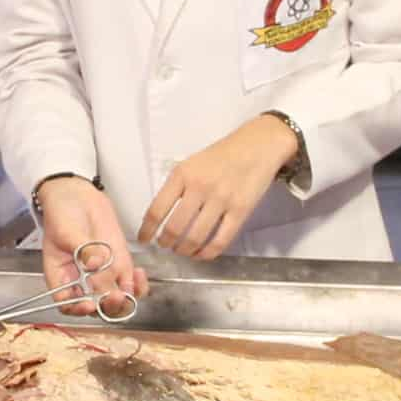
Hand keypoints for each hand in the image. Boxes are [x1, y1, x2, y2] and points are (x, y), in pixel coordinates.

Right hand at [34, 177, 144, 311]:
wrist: (77, 195)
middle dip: (106, 306)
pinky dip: (138, 286)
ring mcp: (102, 275)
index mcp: (61, 277)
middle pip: (95, 308)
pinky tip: (139, 274)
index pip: (67, 304)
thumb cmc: (62, 213)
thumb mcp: (67, 230)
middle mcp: (81, 281)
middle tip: (114, 295)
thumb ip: (82, 249)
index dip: (77, 309)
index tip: (88, 303)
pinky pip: (130, 285)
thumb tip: (96, 263)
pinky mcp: (119, 265)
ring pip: (115, 301)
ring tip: (130, 284)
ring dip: (125, 299)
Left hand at [137, 117, 297, 260]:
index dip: (146, 230)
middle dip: (166, 243)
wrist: (257, 146)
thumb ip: (177, 186)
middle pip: (174, 227)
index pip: (157, 209)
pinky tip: (201, 254)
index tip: (143, 239)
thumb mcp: (191, 163)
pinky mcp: (240, 211)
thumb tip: (161, 216)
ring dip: (184, 250)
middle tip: (165, 246)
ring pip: (195, 237)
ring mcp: (221, 200)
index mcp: (182, 174)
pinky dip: (207, 253)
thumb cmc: (222, 155)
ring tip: (182, 250)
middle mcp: (199, 187)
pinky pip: (220, 241)